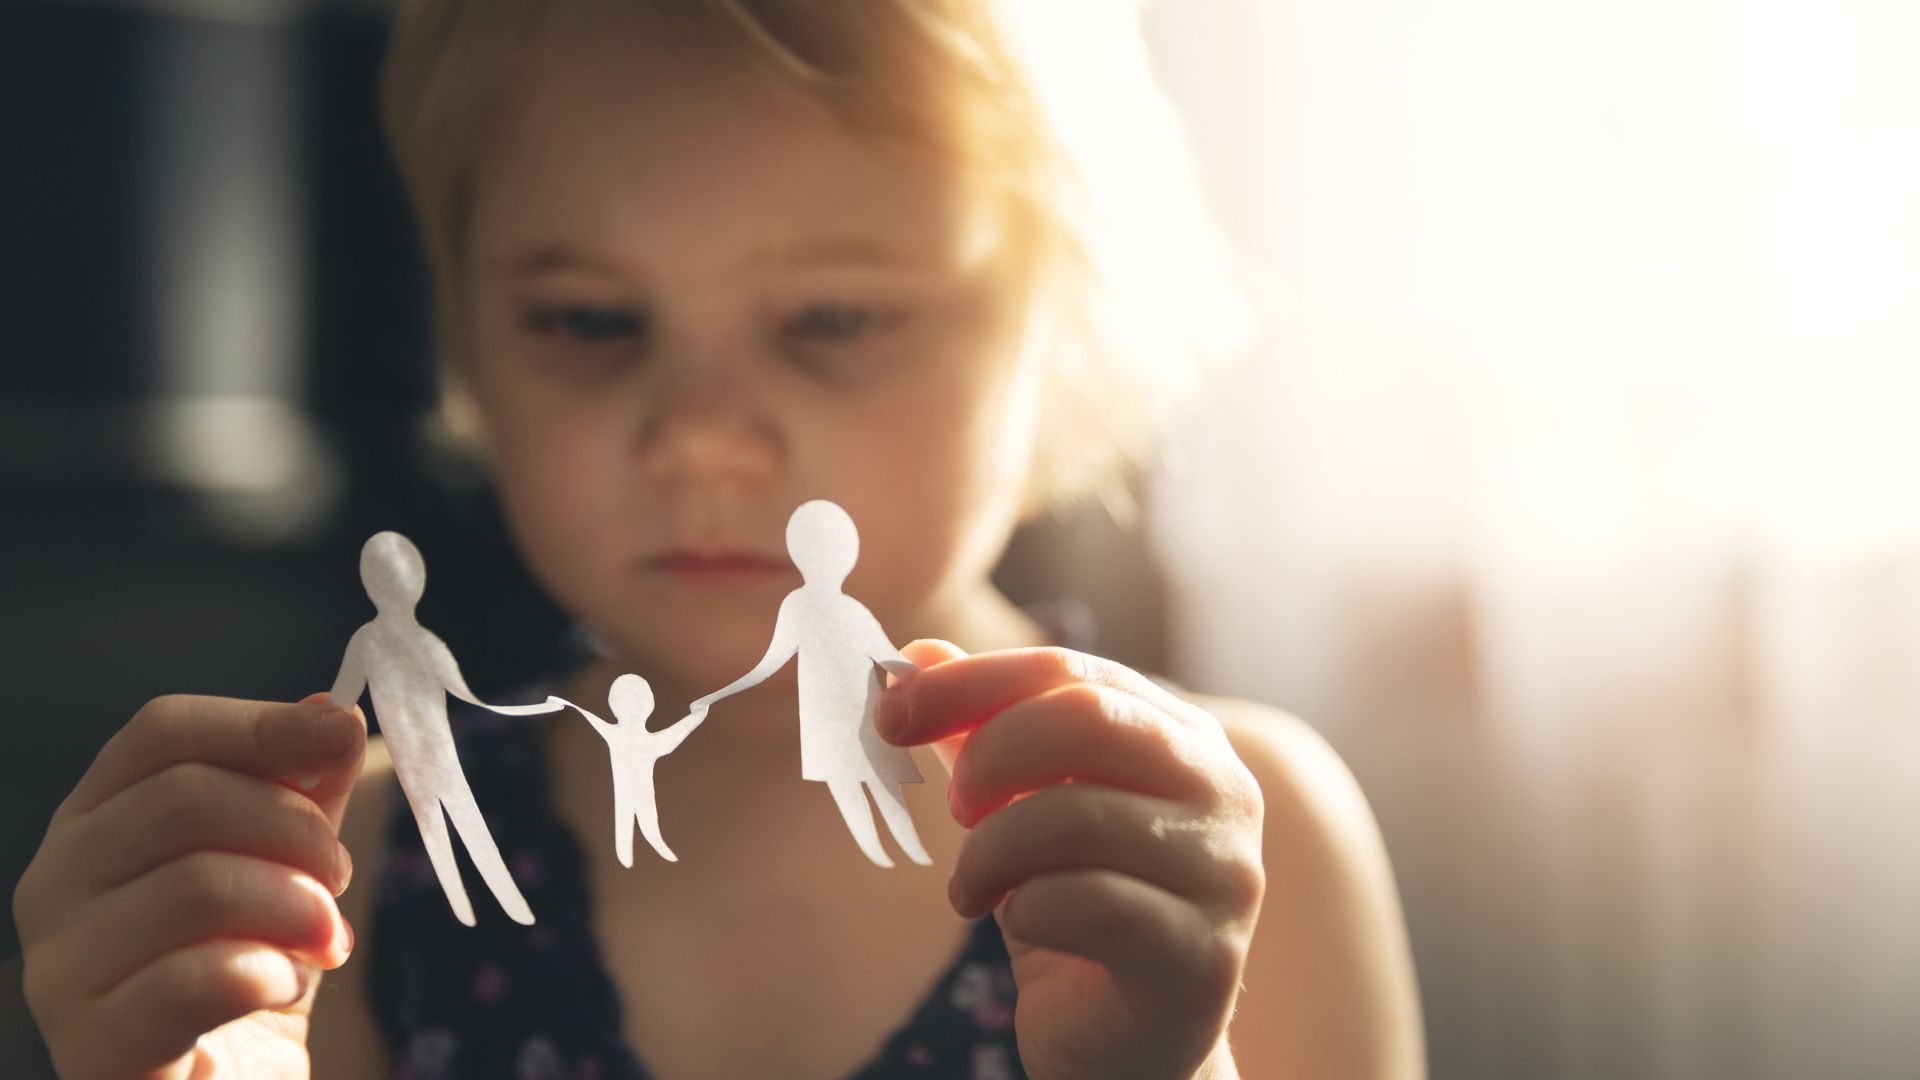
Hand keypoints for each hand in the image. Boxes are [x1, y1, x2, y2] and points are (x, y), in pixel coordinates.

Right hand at [14, 694, 364, 1078]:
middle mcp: (55, 883)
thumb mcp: (286, 861)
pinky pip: (197, 978)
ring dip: (296, 907)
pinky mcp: (93, 1049)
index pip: (162, 733)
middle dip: (297, 830)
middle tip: (339, 878)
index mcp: (95, 820)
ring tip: (324, 940)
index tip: (340, 737)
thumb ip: (305, 788)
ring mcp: (60, 968)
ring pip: (198, 884)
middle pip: (186, 799)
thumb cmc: (247, 965)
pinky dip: (271, 972)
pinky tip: (284, 985)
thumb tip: (332, 711)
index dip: (260, 725)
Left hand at [878, 642, 1264, 1079]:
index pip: (1070, 670)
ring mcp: (1224, 874)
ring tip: (970, 888)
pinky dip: (1026, 909)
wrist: (1122, 1041)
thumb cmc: (1074, 909)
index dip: (971, 682)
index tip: (891, 712)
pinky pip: (1088, 904)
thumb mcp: (1019, 808)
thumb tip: (919, 656)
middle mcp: (1223, 791)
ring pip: (1078, 815)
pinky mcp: (1203, 957)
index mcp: (1182, 737)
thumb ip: (980, 731)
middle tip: (955, 805)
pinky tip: (1020, 924)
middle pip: (1088, 718)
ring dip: (991, 852)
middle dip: (991, 754)